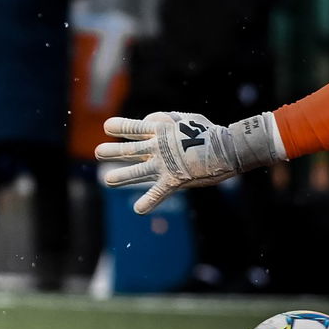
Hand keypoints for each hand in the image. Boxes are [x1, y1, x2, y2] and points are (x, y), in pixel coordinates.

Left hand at [95, 112, 239, 212]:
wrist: (229, 149)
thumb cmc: (210, 133)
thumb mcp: (189, 119)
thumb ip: (170, 119)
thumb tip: (154, 119)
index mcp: (160, 131)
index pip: (132, 128)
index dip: (119, 126)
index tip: (107, 127)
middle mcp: (157, 148)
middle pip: (128, 150)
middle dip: (111, 152)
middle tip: (98, 153)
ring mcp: (163, 165)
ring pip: (136, 172)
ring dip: (120, 176)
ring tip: (107, 180)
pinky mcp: (173, 180)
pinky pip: (157, 193)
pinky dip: (148, 202)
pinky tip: (138, 210)